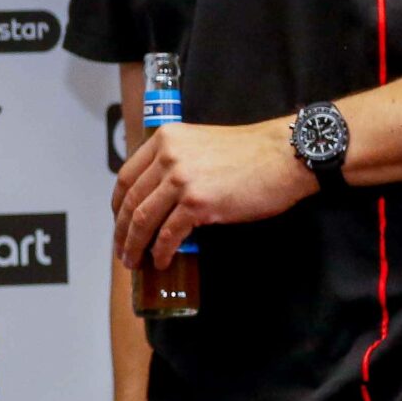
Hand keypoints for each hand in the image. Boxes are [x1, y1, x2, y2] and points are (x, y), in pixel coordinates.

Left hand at [112, 119, 313, 267]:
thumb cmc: (250, 154)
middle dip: (122, 231)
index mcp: (164, 139)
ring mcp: (181, 179)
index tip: (118, 221)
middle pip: (130, 200)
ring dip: (135, 245)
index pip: (126, 176)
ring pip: (143, 219)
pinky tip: (161, 261)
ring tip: (134, 261)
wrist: (284, 156)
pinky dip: (161, 251)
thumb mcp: (200, 145)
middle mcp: (167, 157)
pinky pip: (168, 234)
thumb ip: (176, 161)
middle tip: (122, 250)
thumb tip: (158, 195)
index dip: (117, 204)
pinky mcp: (197, 203)